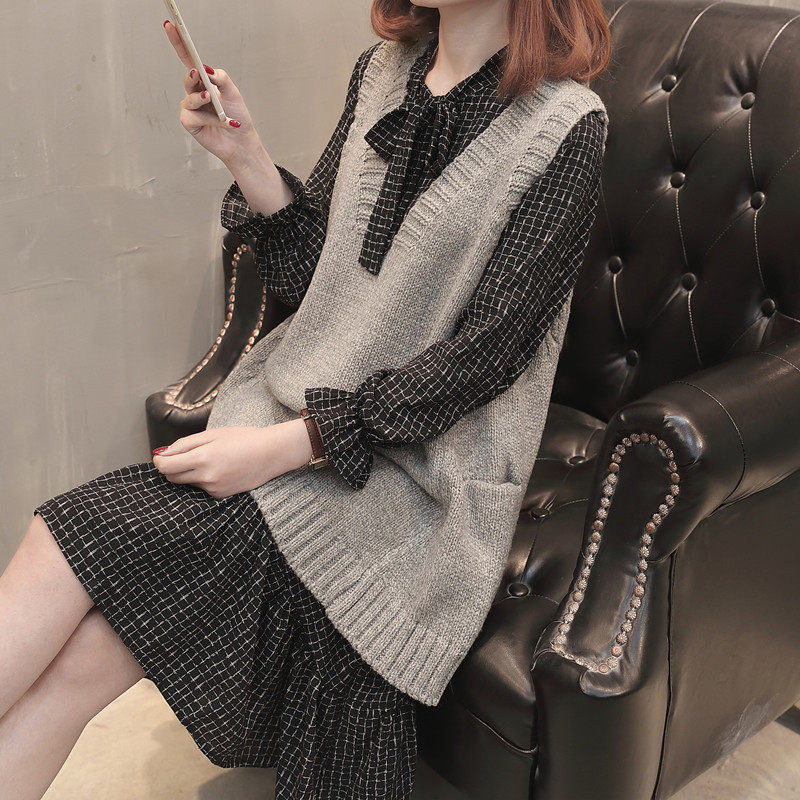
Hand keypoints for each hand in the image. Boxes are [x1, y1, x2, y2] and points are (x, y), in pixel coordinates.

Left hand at [153, 421, 313, 498]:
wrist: (272, 453)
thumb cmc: (245, 439)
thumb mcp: (213, 434)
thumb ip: (185, 443)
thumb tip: (164, 453)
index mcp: (202, 458)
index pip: (166, 467)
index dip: (159, 461)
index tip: (161, 455)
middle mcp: (206, 477)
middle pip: (173, 478)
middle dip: (173, 467)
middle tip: (185, 454)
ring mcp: (214, 489)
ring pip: (188, 483)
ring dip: (190, 473)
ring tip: (210, 459)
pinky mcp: (221, 495)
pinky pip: (203, 488)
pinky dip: (204, 479)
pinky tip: (220, 468)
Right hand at [163, 19, 263, 169]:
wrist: (241, 141)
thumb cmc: (237, 116)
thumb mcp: (232, 92)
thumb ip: (220, 77)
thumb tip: (206, 69)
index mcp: (203, 82)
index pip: (188, 59)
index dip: (179, 43)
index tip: (170, 25)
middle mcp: (194, 93)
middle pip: (187, 78)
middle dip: (192, 76)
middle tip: (198, 73)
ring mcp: (190, 108)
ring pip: (190, 98)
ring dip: (204, 100)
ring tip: (215, 104)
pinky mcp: (189, 123)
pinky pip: (194, 116)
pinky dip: (211, 119)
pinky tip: (224, 122)